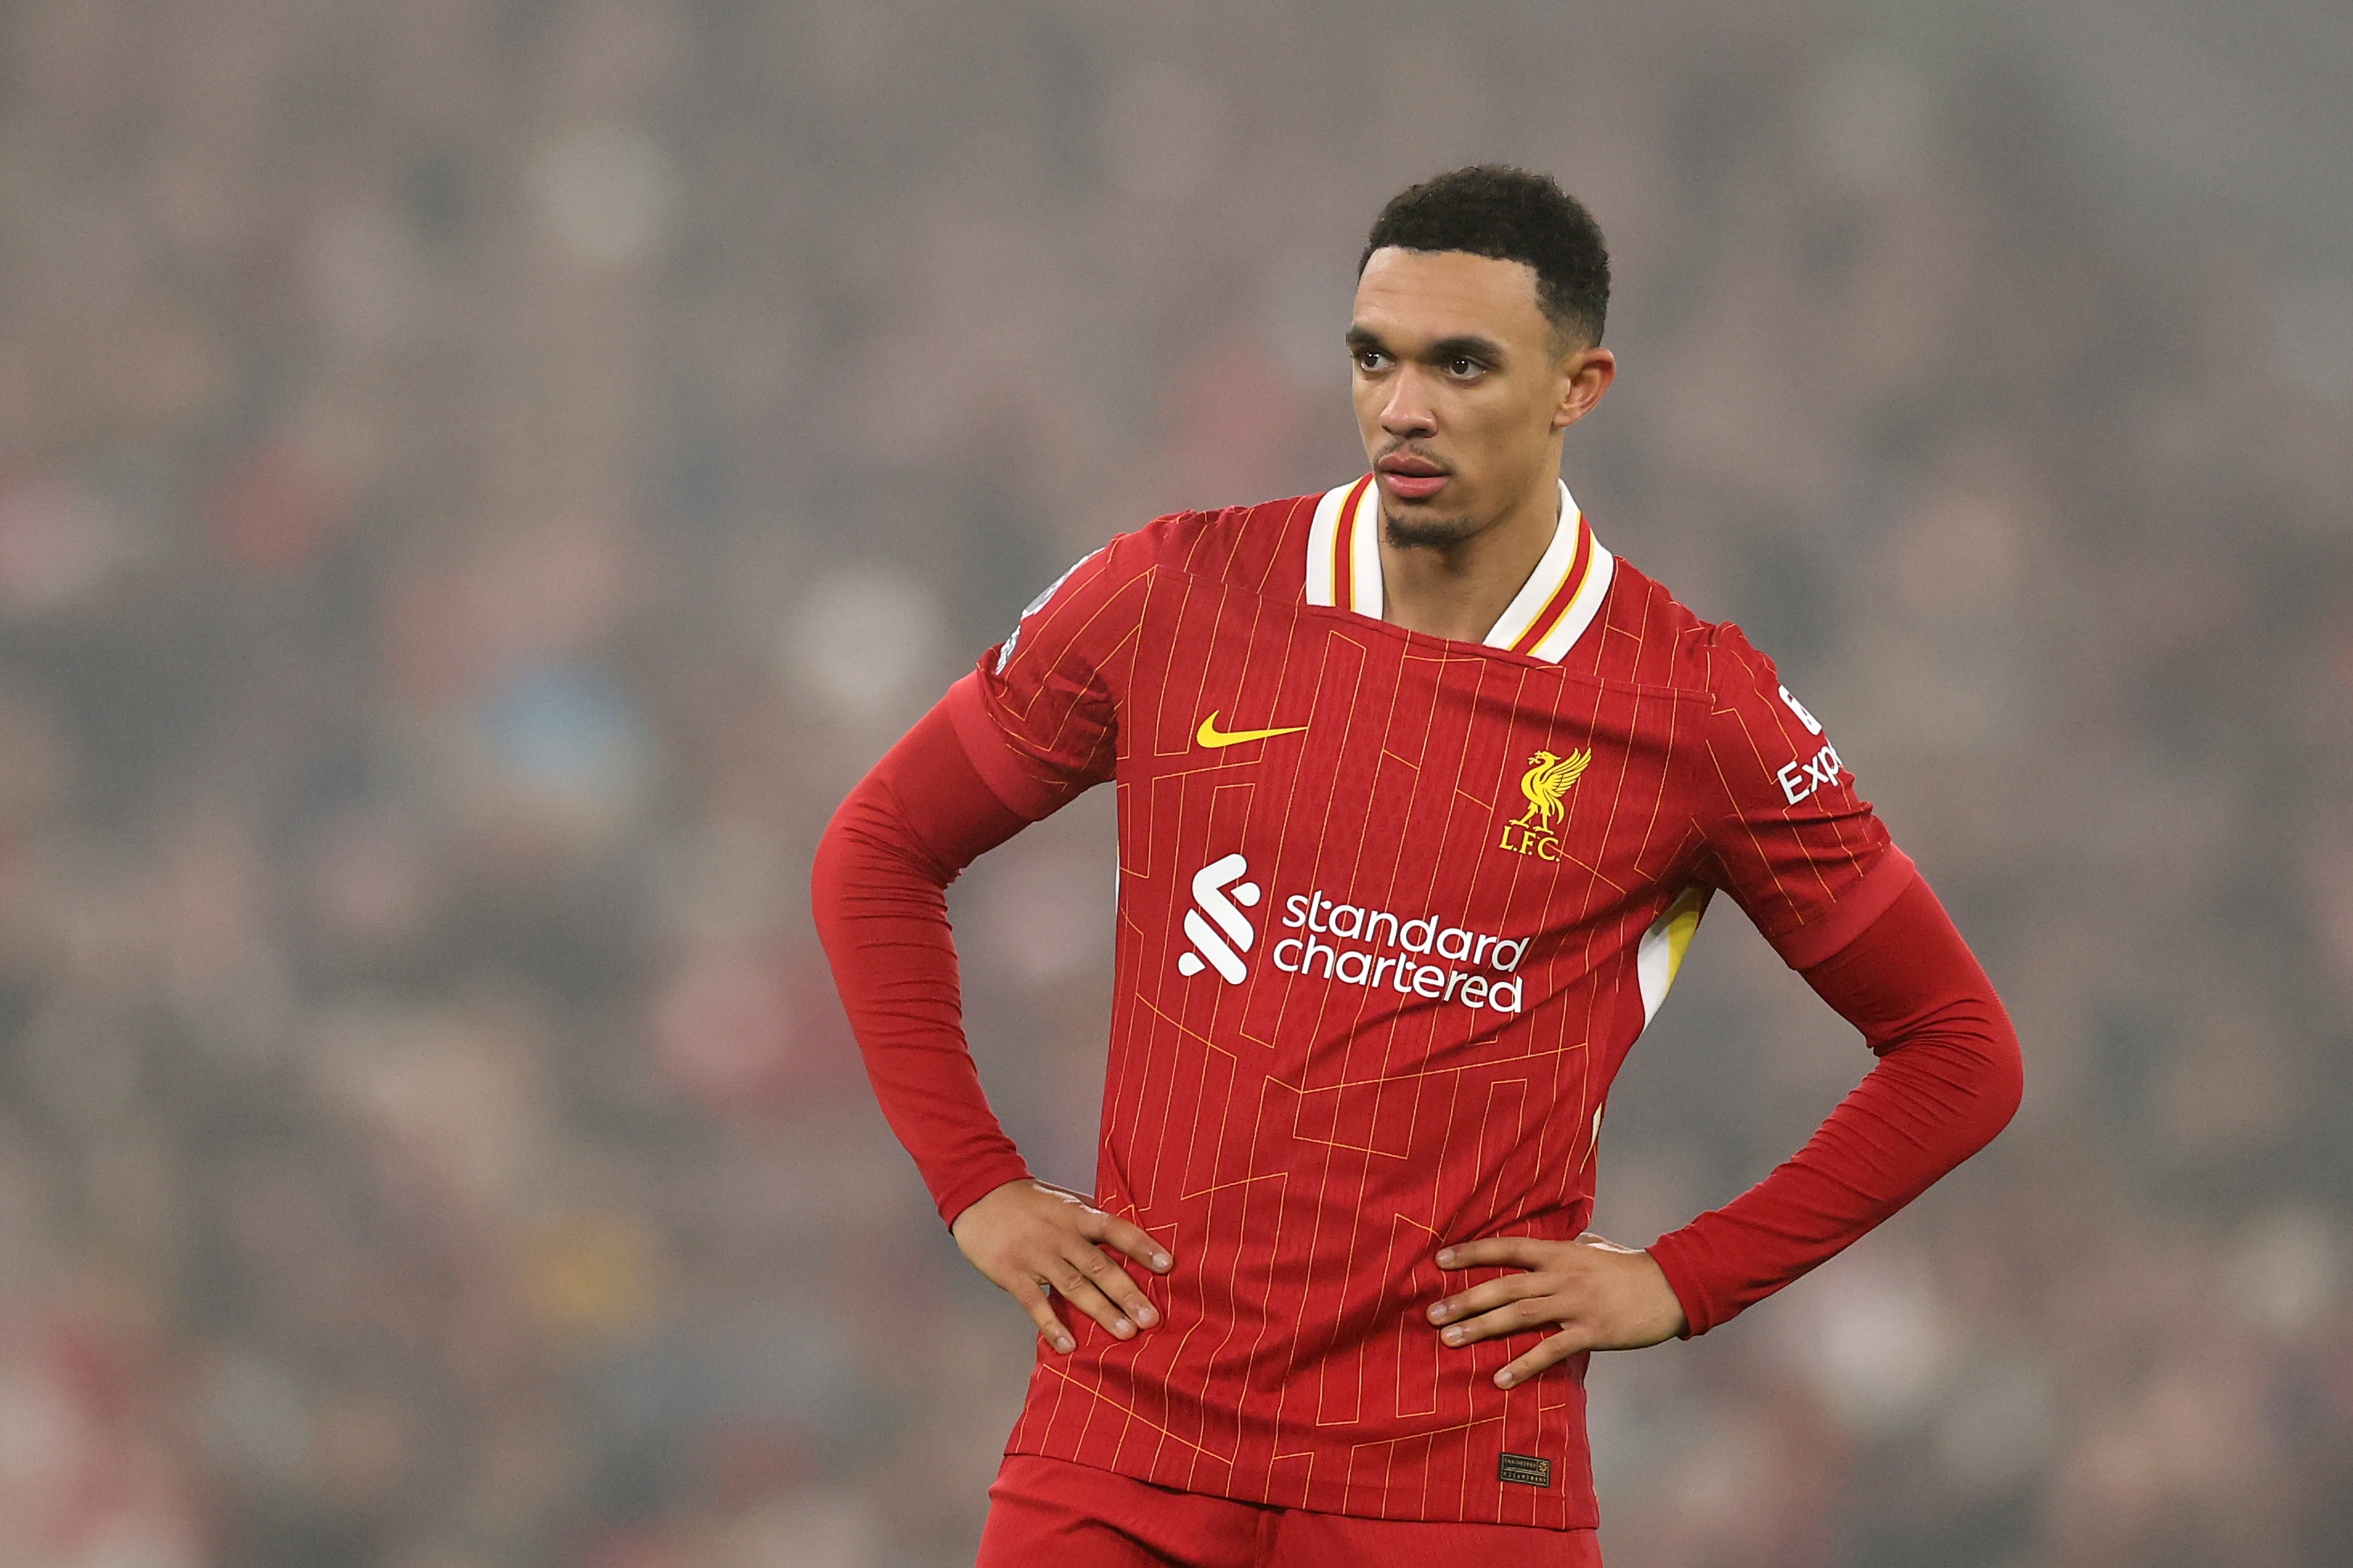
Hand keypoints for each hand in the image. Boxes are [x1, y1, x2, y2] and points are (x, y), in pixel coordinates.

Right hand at [951, 1179, 1173, 1354]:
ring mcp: (1036, 1256)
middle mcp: (1061, 1236)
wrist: (979, 1193)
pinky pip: (1035, 1303)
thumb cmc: (1029, 1200)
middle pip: (1099, 1266)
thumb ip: (1093, 1218)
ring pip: (1073, 1287)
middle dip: (1127, 1293)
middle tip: (1151, 1318)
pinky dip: (1052, 1325)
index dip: (1142, 1246)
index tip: (1167, 1265)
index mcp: (1077, 1215)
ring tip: (1126, 1333)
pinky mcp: (1012, 1274)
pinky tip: (1069, 1346)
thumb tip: (1131, 1237)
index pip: (1115, 1229)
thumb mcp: (1065, 1200)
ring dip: (1101, 1311)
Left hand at [1427, 1231, 1686, 1387]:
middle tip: (1430, 1314)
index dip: (1472, 1253)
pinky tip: (1500, 1378)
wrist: (1673, 1287)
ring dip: (1481, 1329)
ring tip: (1450, 1340)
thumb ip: (1575, 1246)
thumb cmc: (1633, 1268)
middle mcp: (1561, 1276)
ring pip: (1518, 1316)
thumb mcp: (1599, 1248)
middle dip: (1464, 1300)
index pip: (1507, 1248)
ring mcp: (1574, 1304)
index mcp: (1560, 1253)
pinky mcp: (1590, 1332)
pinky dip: (1523, 1365)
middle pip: (1503, 1287)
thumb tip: (1565, 1240)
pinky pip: (1550, 1350)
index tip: (1439, 1261)